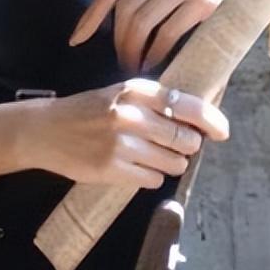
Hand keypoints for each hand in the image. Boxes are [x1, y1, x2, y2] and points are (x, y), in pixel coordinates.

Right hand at [25, 78, 229, 187]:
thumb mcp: (120, 93)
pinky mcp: (111, 168)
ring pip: (172, 162)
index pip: (185, 104)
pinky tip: (139, 168)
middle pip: (183, 137)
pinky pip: (152, 180)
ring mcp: (120, 142)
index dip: (210, 120)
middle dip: (189, 146)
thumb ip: (153, 102)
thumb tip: (196, 118)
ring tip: (158, 157)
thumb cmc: (89, 110)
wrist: (46, 130)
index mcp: (135, 89)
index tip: (223, 131)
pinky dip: (152, 177)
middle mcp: (130, 113)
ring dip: (173, 163)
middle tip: (183, 147)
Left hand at [69, 0, 264, 72]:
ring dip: (133, 51)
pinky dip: (156, 54)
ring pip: (142, 23)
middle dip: (117, 42)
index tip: (77, 40)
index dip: (91, 16)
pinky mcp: (203, 1)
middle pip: (125, 9)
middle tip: (120, 63)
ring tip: (135, 68)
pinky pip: (167, 34)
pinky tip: (155, 64)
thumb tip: (108, 1)